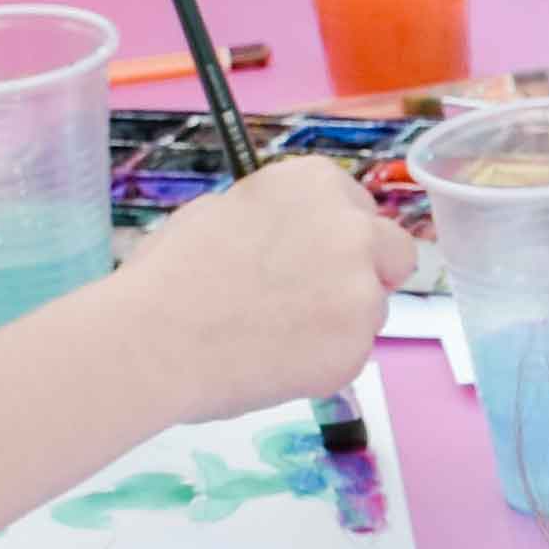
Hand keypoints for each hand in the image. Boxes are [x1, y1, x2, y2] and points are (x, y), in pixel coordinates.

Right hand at [108, 154, 398, 418]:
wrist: (155, 338)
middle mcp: (353, 230)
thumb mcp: (221, 210)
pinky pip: (351, 357)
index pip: (360, 207)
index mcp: (317, 184)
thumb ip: (277, 218)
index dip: (340, 235)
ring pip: (373, 311)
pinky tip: (273, 362)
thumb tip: (287, 235)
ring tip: (275, 337)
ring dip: (340, 324)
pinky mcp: (356, 350)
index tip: (317, 255)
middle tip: (322, 299)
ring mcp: (361, 292)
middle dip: (369, 274)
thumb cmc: (171, 272)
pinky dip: (322, 364)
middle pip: (393, 253)